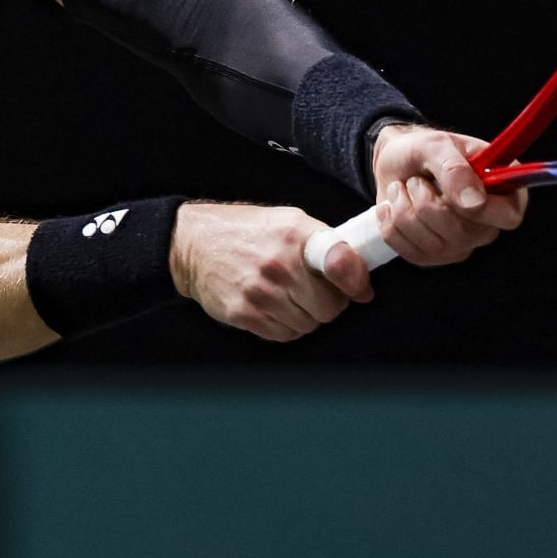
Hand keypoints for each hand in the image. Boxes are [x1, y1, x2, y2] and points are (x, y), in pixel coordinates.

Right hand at [169, 203, 373, 341]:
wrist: (193, 244)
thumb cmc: (246, 232)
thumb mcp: (288, 222)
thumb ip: (329, 247)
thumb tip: (363, 288)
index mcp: (294, 234)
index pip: (342, 263)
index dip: (356, 281)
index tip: (359, 289)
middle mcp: (279, 264)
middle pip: (330, 307)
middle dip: (328, 302)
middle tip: (314, 291)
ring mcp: (260, 292)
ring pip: (309, 325)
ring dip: (306, 316)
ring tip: (289, 296)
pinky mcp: (244, 314)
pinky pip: (284, 335)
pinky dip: (285, 326)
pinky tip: (274, 307)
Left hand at [371, 125, 527, 265]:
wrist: (393, 162)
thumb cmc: (421, 150)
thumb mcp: (435, 145)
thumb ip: (454, 169)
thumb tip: (474, 202)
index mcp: (502, 190)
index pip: (509, 216)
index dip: (480, 209)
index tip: (449, 191)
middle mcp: (487, 223)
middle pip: (464, 235)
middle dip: (427, 203)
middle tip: (416, 180)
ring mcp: (461, 243)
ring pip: (433, 245)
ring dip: (405, 210)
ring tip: (404, 188)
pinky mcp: (434, 256)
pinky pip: (409, 251)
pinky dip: (392, 224)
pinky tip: (394, 205)